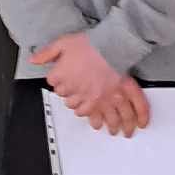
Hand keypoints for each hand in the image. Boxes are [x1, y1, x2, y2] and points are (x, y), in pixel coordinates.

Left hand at [32, 34, 149, 132]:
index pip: (63, 92)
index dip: (66, 91)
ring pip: (109, 118)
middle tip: (93, 116)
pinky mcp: (123, 95)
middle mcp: (87, 96)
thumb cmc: (88, 45)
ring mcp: (106, 99)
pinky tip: (140, 124)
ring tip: (116, 130)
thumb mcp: (61, 44)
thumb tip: (35, 60)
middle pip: (83, 110)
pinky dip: (138, 118)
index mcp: (70, 85)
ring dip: (112, 125)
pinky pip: (133, 109)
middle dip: (87, 112)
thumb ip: (47, 54)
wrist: (109, 44)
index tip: (69, 90)